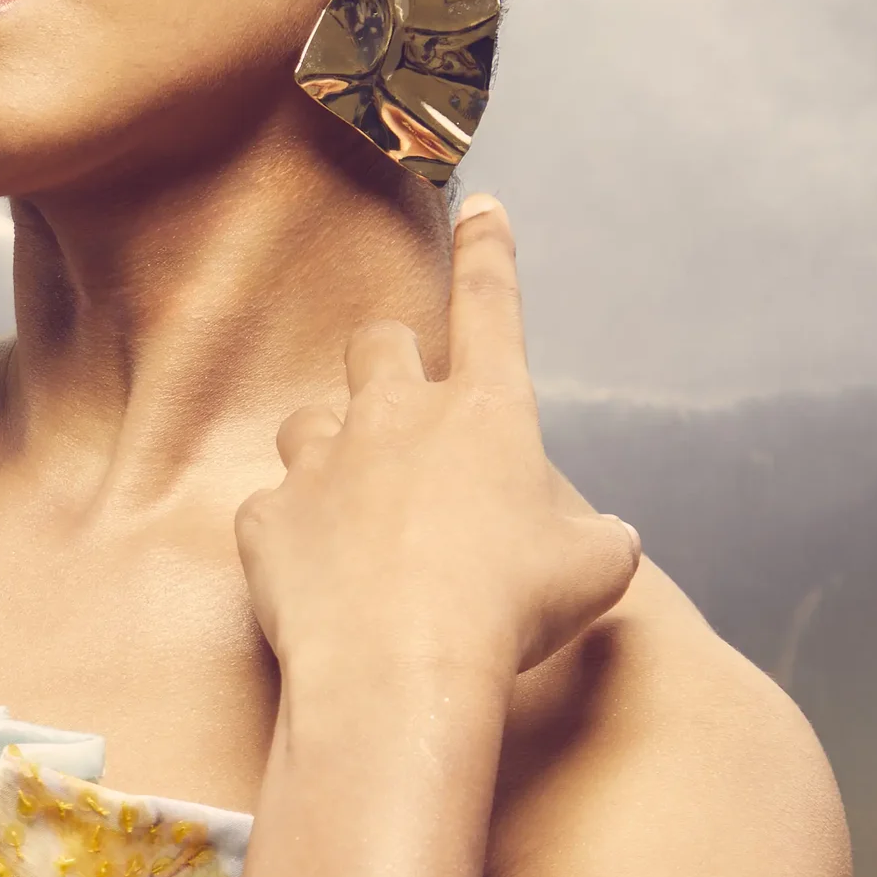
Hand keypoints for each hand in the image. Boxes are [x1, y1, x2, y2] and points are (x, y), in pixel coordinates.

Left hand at [235, 196, 640, 690]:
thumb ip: (601, 540)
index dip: (488, 251)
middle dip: (390, 357)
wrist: (397, 669)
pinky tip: (316, 575)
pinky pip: (273, 509)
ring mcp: (322, 464)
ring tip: (356, 500)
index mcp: (486, 411)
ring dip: (332, 445)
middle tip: (401, 401)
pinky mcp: (267, 520)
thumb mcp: (594, 573)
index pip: (490, 305)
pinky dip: (293, 533)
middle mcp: (396, 418)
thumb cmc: (506, 613)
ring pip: (311, 418)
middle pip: (378, 343)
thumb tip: (609, 540)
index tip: (479, 206)